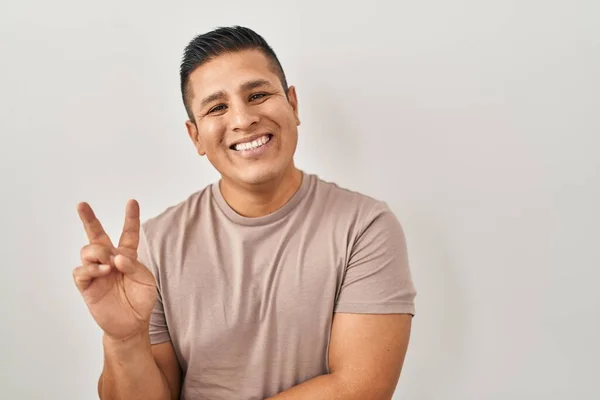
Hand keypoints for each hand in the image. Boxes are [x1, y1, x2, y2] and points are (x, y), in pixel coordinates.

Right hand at [73, 199, 156, 340]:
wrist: (132, 324)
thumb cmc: (140, 300)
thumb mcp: (146, 281)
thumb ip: (133, 266)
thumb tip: (115, 257)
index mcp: (127, 257)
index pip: (128, 234)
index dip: (130, 218)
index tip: (132, 202)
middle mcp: (109, 260)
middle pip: (96, 235)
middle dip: (88, 219)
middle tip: (82, 204)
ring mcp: (97, 272)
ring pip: (87, 250)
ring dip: (98, 252)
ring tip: (109, 265)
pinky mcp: (87, 285)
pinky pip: (81, 270)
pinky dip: (91, 268)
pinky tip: (102, 271)